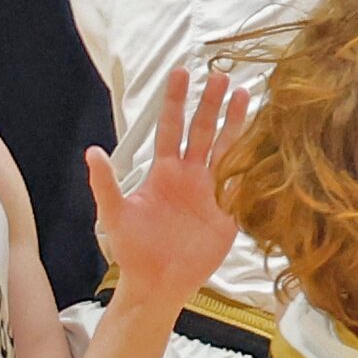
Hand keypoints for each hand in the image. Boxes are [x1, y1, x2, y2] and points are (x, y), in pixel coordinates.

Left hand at [89, 71, 246, 303]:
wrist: (159, 283)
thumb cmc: (133, 250)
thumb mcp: (114, 216)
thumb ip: (106, 184)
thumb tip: (92, 151)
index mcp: (164, 171)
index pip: (171, 128)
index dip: (175, 101)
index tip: (181, 74)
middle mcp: (190, 174)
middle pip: (203, 130)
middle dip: (210, 102)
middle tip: (220, 75)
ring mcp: (212, 189)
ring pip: (227, 147)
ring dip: (235, 122)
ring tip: (245, 94)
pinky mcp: (229, 208)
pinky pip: (243, 179)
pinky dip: (253, 159)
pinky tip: (265, 139)